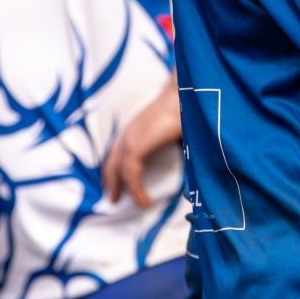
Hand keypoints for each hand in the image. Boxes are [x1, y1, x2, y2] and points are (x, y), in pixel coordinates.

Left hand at [102, 78, 182, 208]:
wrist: (188, 94)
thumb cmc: (187, 109)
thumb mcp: (176, 131)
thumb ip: (173, 147)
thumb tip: (180, 164)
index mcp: (136, 127)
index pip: (117, 152)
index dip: (115, 170)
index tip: (116, 184)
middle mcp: (129, 132)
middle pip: (111, 163)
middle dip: (111, 182)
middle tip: (113, 199)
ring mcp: (130, 138)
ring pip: (118, 171)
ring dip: (124, 190)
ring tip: (137, 204)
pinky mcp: (136, 146)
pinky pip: (130, 175)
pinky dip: (136, 191)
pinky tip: (145, 202)